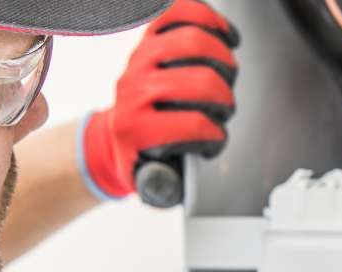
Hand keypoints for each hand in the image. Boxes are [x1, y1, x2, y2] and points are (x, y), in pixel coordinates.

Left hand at [79, 0, 239, 199]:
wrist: (115, 135)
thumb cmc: (140, 155)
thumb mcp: (150, 181)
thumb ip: (167, 184)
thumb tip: (178, 180)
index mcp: (134, 128)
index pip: (193, 125)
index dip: (215, 135)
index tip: (214, 140)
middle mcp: (134, 89)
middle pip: (201, 81)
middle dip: (224, 98)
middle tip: (223, 108)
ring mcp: (140, 59)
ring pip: (194, 42)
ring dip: (223, 60)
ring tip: (226, 74)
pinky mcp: (148, 37)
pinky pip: (179, 12)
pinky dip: (208, 18)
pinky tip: (223, 35)